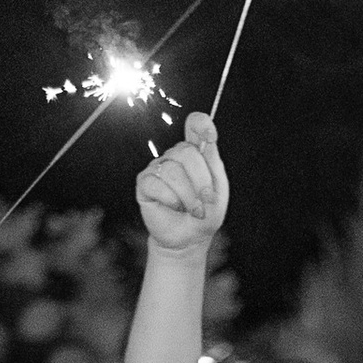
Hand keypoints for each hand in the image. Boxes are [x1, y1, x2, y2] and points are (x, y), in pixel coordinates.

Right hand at [137, 111, 227, 251]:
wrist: (189, 239)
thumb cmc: (205, 213)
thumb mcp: (218, 188)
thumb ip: (212, 161)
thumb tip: (207, 138)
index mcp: (196, 152)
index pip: (195, 124)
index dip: (201, 124)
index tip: (210, 137)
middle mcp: (175, 156)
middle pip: (186, 152)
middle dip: (201, 180)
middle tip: (206, 201)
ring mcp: (158, 168)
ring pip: (172, 171)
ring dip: (187, 195)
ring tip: (193, 210)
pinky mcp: (144, 184)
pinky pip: (156, 184)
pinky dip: (170, 199)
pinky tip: (175, 207)